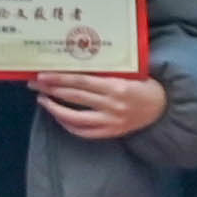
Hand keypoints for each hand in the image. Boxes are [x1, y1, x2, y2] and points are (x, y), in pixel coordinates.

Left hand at [35, 66, 168, 141]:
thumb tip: (74, 64)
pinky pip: (85, 132)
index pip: (80, 81)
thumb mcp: (128, 73)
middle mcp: (111, 104)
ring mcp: (111, 121)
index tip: (42, 75)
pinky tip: (58, 117)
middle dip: (50, 90)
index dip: (59, 78)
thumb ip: (105, 71)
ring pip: (75, 117)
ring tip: (43, 99)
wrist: (163, 107)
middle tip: (34, 84)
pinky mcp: (112, 132)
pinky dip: (69, 125)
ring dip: (55, 109)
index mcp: (116, 86)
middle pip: (74, 96)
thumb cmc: (143, 84)